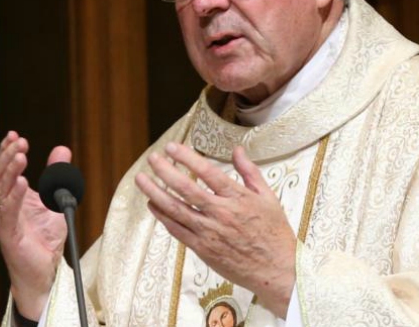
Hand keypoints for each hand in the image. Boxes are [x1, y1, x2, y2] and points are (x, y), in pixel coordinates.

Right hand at [0, 131, 68, 319]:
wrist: (44, 271)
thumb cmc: (45, 237)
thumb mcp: (57, 199)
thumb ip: (57, 174)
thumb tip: (62, 148)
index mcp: (10, 196)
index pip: (4, 168)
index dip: (7, 150)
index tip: (15, 134)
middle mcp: (2, 206)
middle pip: (0, 175)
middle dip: (9, 156)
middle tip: (20, 141)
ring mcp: (3, 220)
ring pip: (1, 191)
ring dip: (11, 171)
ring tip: (22, 155)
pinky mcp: (9, 235)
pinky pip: (9, 213)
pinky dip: (15, 197)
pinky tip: (22, 182)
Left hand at [135, 142, 295, 317]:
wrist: (277, 270)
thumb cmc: (274, 233)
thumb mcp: (268, 197)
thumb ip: (250, 171)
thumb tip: (237, 150)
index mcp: (238, 198)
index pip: (208, 172)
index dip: (187, 158)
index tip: (172, 147)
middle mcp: (221, 213)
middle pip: (186, 189)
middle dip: (166, 171)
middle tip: (152, 159)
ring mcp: (210, 232)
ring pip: (176, 209)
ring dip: (156, 193)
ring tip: (141, 179)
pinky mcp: (203, 249)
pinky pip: (178, 230)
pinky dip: (163, 216)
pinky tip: (153, 204)